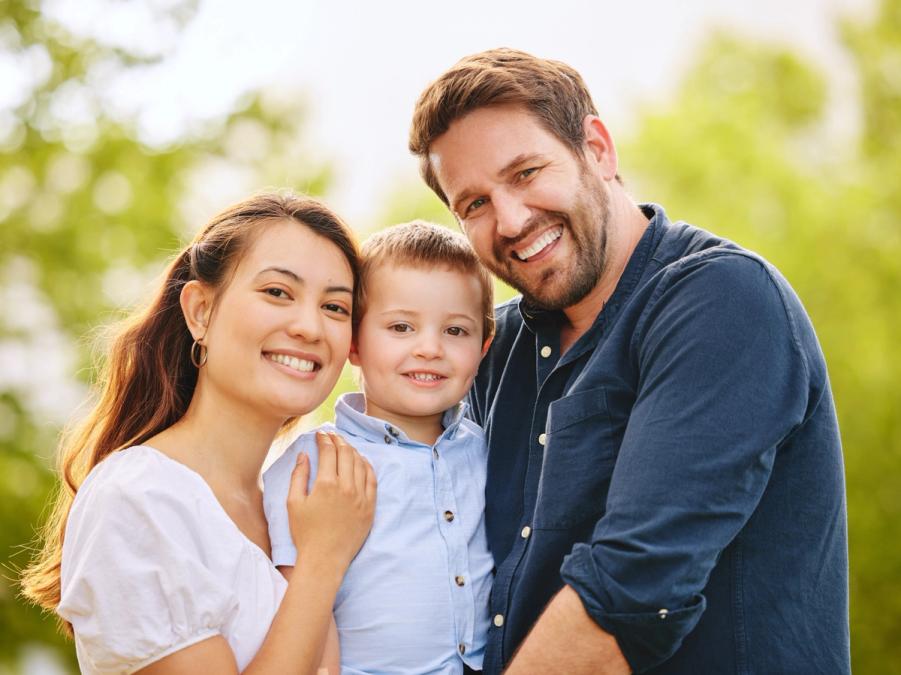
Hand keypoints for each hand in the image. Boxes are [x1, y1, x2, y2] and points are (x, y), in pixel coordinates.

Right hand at [287, 432, 375, 572]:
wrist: (325, 559)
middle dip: (338, 440)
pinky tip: (361, 461)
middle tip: (332, 436)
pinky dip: (367, 465)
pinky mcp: (370, 506)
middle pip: (346, 453)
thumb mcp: (294, 503)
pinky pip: (372, 479)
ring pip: (360, 463)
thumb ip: (298, 475)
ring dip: (352, 450)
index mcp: (326, 484)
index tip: (320, 434)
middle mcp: (347, 487)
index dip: (324, 439)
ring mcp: (361, 497)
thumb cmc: (305, 533)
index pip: (329, 452)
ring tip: (345, 446)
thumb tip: (304, 455)